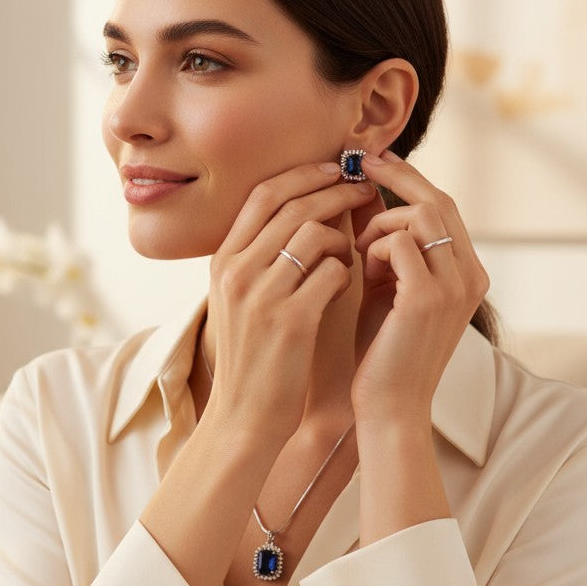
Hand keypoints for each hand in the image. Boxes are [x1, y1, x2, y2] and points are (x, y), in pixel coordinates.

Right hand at [205, 162, 375, 445]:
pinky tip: (349, 284)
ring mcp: (260, 294)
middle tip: (364, 189)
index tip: (334, 170)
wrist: (243, 415)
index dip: (303, 174)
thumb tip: (304, 213)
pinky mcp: (288, 320)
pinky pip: (332, 272)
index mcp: (222, 261)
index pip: (263, 195)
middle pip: (291, 205)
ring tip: (355, 250)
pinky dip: (347, 270)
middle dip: (334, 190)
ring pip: (314, 234)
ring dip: (343, 236)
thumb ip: (260, 257)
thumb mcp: (240, 300)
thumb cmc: (252, 357)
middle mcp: (236, 271)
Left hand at [350, 150, 488, 425]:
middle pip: (438, 201)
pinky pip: (399, 242)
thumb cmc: (381, 352)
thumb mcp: (385, 289)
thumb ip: (383, 248)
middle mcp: (469, 275)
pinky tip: (360, 272)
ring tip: (358, 253)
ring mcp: (453, 286)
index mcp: (465, 273)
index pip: (443, 208)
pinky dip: (374, 248)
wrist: (387, 407)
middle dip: (395, 177)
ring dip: (380, 224)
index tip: (374, 160)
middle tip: (357, 163)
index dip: (409, 179)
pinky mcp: (427, 298)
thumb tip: (361, 198)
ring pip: (420, 216)